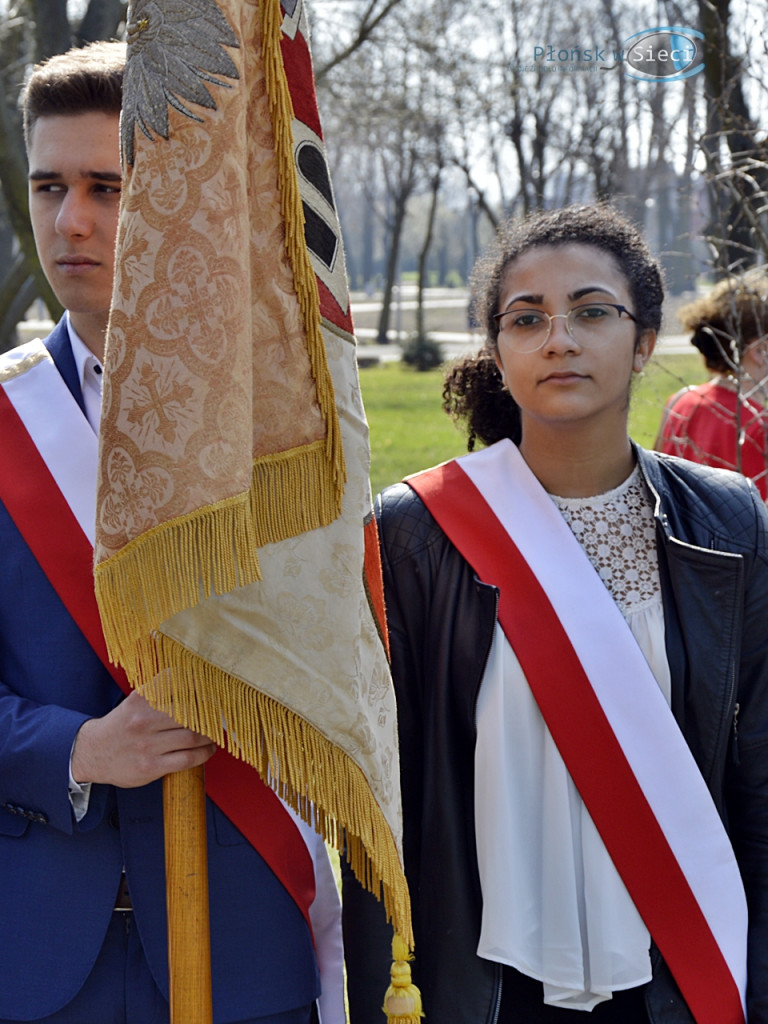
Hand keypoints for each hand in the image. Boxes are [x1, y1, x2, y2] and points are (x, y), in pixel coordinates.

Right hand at [71, 690, 216, 787]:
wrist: (91, 753)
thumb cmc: (122, 725)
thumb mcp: (135, 702)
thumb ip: (161, 692)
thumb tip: (197, 682)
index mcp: (140, 700)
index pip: (178, 686)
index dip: (201, 687)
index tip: (215, 690)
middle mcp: (143, 720)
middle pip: (190, 713)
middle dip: (210, 714)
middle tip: (219, 715)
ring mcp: (147, 745)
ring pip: (192, 737)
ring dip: (210, 735)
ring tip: (214, 734)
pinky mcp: (151, 767)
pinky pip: (188, 759)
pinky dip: (204, 754)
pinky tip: (207, 750)